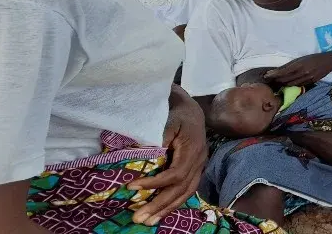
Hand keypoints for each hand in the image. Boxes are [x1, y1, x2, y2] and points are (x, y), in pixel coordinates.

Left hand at [129, 97, 206, 225]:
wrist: (193, 111)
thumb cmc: (177, 115)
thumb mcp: (168, 121)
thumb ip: (160, 137)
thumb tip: (149, 154)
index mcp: (193, 149)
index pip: (175, 173)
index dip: (155, 183)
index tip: (132, 187)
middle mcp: (199, 161)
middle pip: (180, 189)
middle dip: (159, 204)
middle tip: (138, 218)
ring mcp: (200, 166)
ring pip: (186, 193)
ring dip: (167, 208)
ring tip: (148, 221)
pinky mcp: (196, 170)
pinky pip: (187, 190)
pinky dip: (174, 203)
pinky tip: (161, 212)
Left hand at [264, 54, 330, 85]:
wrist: (328, 62)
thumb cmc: (314, 58)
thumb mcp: (301, 59)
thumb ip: (291, 65)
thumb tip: (279, 70)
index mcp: (299, 65)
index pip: (283, 72)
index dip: (274, 74)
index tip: (266, 75)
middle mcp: (302, 73)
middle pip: (286, 79)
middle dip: (277, 80)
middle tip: (269, 80)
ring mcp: (307, 79)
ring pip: (291, 84)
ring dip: (283, 84)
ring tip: (277, 82)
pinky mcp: (310, 82)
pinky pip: (298, 85)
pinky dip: (292, 85)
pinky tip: (288, 83)